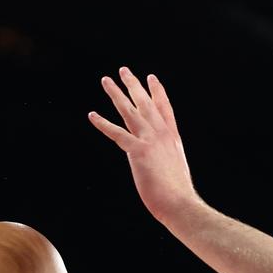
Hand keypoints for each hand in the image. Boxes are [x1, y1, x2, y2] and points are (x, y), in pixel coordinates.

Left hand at [89, 67, 200, 222]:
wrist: (180, 202)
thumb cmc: (176, 191)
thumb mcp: (173, 167)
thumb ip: (165, 157)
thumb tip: (158, 159)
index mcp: (172, 137)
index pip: (164, 108)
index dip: (157, 92)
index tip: (151, 77)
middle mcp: (162, 134)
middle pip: (145, 103)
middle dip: (133, 85)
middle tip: (123, 70)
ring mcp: (151, 141)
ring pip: (130, 111)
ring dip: (116, 94)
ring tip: (106, 80)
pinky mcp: (139, 152)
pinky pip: (117, 134)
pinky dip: (103, 124)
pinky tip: (92, 115)